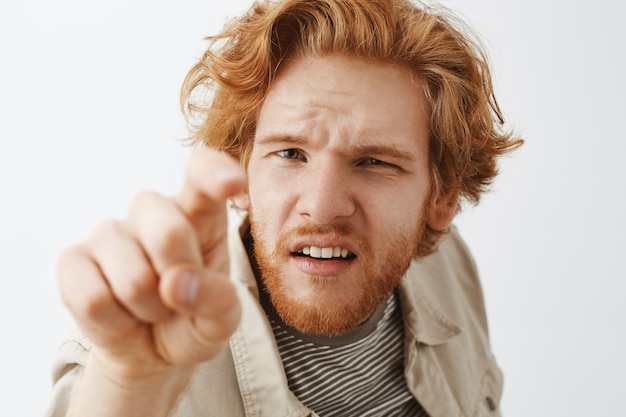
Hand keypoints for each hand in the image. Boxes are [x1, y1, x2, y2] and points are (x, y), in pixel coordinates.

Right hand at [57, 147, 244, 384]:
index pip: (203, 175)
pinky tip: (121, 316)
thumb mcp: (223, 319)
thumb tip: (177, 283)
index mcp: (200, 213)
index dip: (214, 173)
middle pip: (169, 232)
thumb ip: (218, 300)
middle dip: (180, 280)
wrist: (152, 351)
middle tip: (181, 299)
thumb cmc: (195, 320)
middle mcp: (152, 211)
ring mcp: (109, 232)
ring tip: (153, 309)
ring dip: (149, 311)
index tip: (232, 182)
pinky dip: (115, 324)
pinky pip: (94, 300)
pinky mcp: (73, 260)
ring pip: (132, 279)